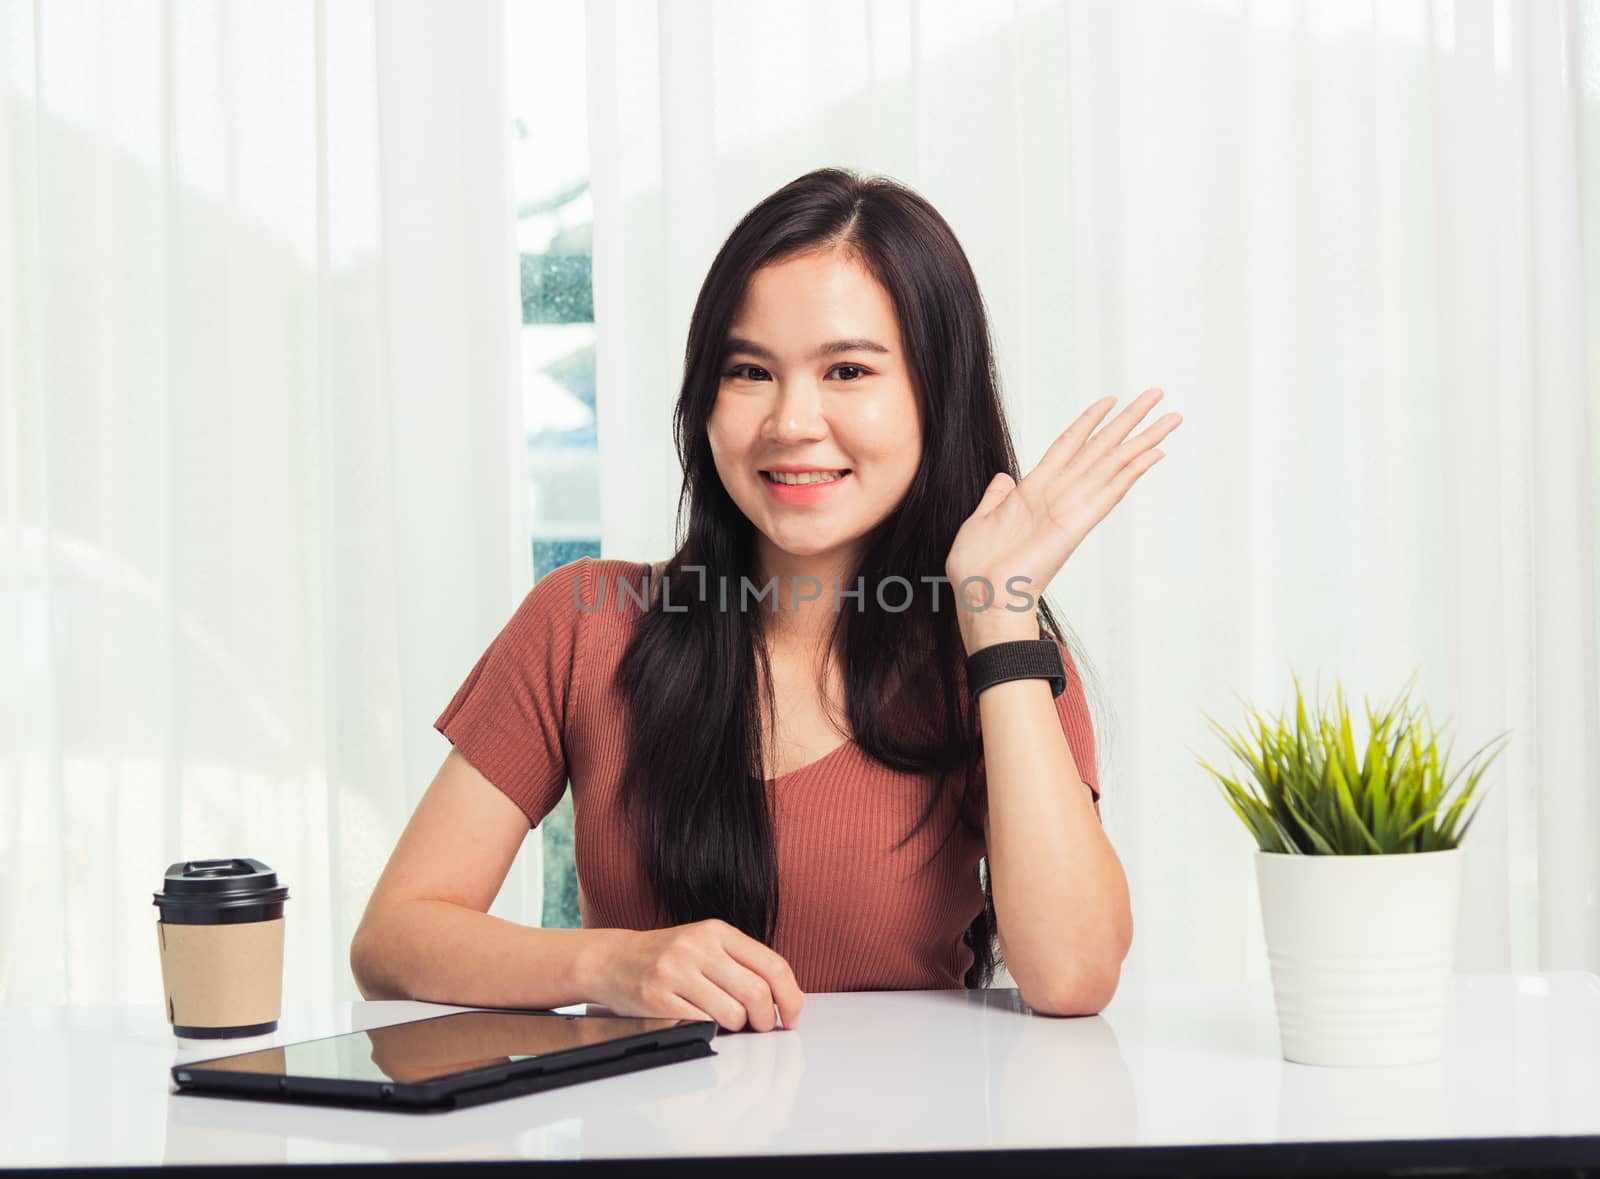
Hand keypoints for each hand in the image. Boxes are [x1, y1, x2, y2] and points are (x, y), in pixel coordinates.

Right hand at [584, 919, 804, 1032]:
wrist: (613, 960)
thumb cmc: (666, 956)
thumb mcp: (705, 944)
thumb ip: (742, 963)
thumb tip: (784, 998)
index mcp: (718, 931)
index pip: (773, 965)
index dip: (791, 996)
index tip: (793, 1015)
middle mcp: (699, 946)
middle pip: (757, 992)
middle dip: (767, 1019)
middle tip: (763, 1027)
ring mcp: (677, 971)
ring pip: (733, 1013)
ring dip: (739, 1027)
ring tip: (730, 1022)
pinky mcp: (659, 997)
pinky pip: (703, 1023)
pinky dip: (712, 1030)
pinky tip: (705, 1022)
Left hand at [945, 388, 1180, 651]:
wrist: (982, 600)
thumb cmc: (976, 571)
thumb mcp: (978, 522)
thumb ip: (995, 498)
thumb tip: (1003, 478)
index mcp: (1032, 492)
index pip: (1068, 446)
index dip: (1089, 421)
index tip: (1110, 399)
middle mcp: (1057, 496)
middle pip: (1101, 448)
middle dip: (1130, 420)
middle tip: (1157, 394)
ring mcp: (1069, 509)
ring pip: (1113, 464)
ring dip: (1143, 438)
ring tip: (1171, 417)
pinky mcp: (1076, 525)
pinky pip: (1108, 492)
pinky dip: (1131, 472)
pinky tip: (1153, 454)